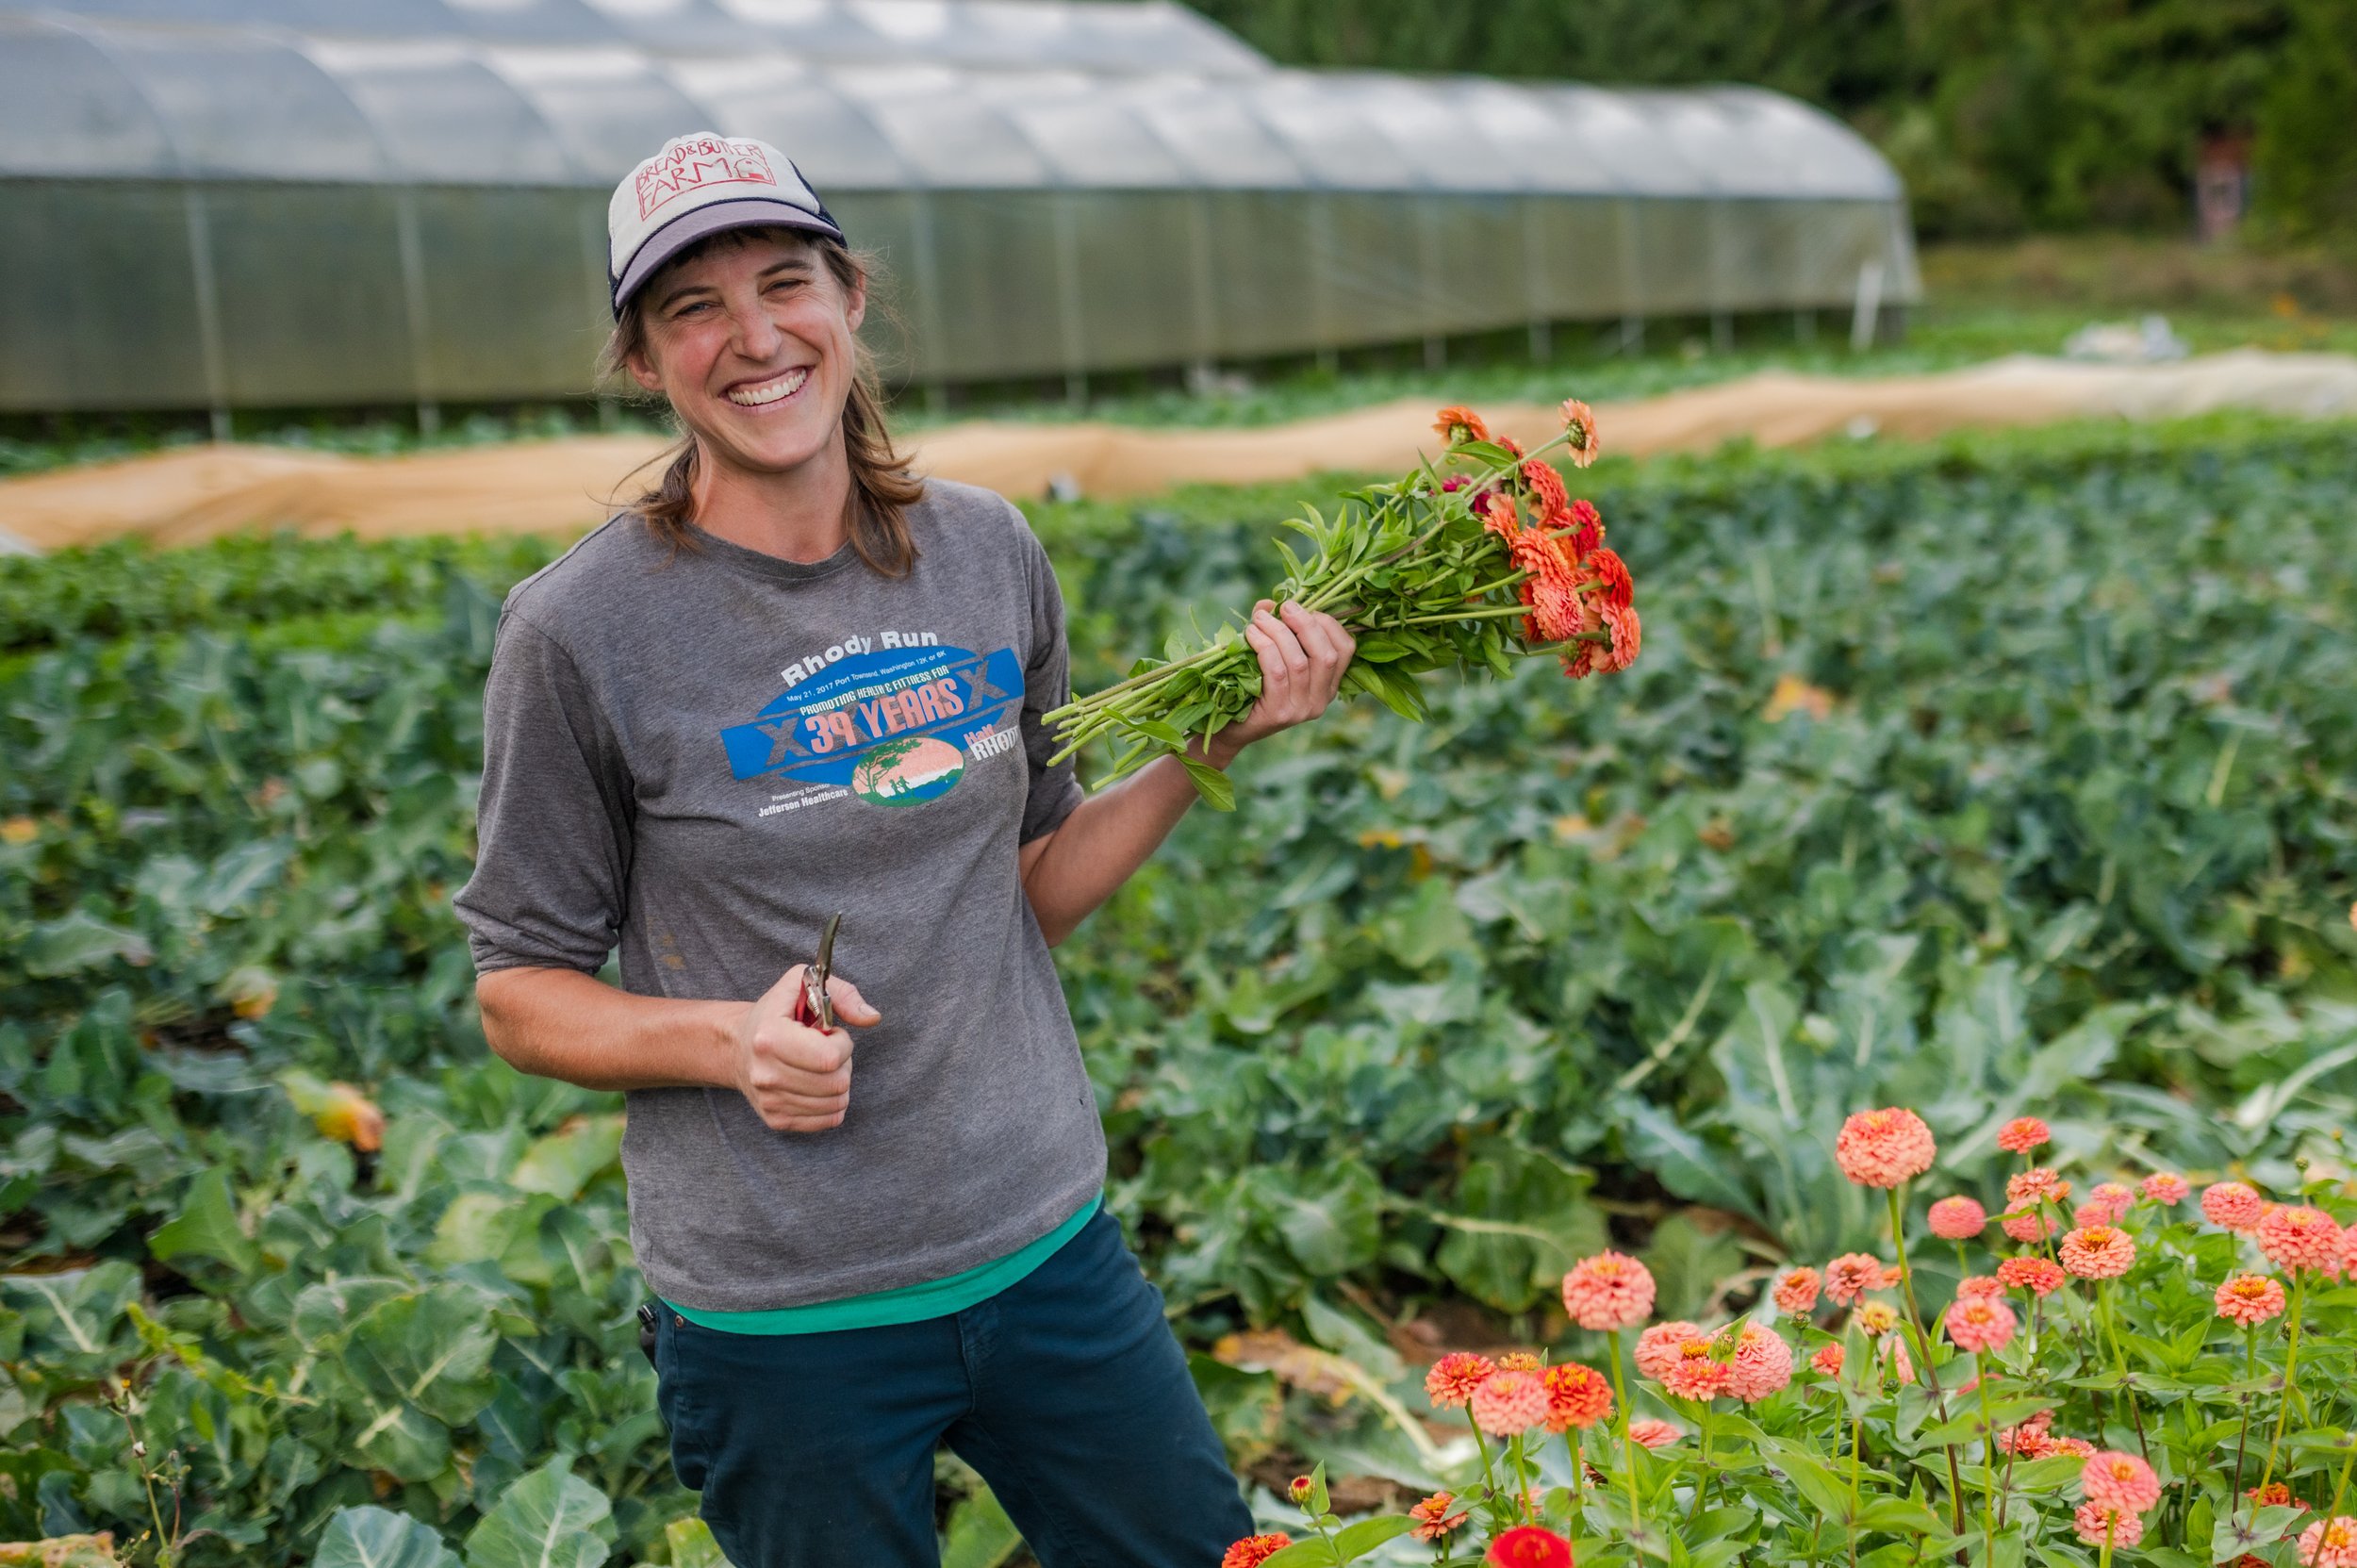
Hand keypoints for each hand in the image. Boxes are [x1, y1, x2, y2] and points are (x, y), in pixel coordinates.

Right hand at [730, 965, 880, 1131]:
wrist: (736, 1047)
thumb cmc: (776, 1013)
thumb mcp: (801, 984)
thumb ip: (843, 994)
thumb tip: (872, 1018)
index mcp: (770, 1037)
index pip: (829, 1058)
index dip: (843, 1044)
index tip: (832, 1033)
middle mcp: (765, 1074)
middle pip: (836, 1083)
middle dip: (843, 1063)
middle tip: (827, 1051)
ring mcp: (770, 1101)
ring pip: (837, 1103)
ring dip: (839, 1082)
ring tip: (821, 1066)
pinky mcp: (776, 1120)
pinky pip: (829, 1120)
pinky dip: (833, 1102)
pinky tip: (818, 1084)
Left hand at [1197, 599, 1356, 769]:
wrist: (1228, 728)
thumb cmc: (1251, 685)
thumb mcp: (1271, 655)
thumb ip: (1276, 628)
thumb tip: (1269, 603)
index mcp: (1328, 685)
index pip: (1345, 649)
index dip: (1327, 623)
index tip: (1301, 609)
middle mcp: (1321, 700)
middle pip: (1326, 654)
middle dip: (1305, 624)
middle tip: (1284, 607)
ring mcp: (1301, 710)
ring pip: (1299, 662)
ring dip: (1278, 632)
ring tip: (1259, 619)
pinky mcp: (1280, 713)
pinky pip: (1277, 672)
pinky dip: (1264, 647)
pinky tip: (1251, 635)